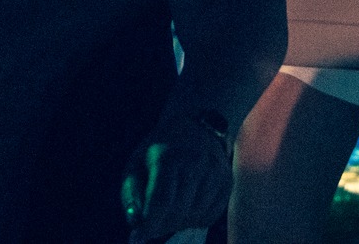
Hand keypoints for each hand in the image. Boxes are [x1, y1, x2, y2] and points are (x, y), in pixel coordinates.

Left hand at [121, 115, 230, 242]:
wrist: (197, 126)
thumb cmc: (160, 149)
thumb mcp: (136, 164)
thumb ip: (131, 195)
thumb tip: (136, 226)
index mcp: (168, 156)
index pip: (162, 201)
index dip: (150, 224)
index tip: (139, 235)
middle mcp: (195, 163)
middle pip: (178, 212)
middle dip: (161, 225)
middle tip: (153, 223)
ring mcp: (214, 172)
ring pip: (195, 217)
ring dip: (178, 223)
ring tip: (170, 211)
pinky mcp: (227, 181)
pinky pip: (210, 216)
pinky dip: (196, 220)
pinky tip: (187, 207)